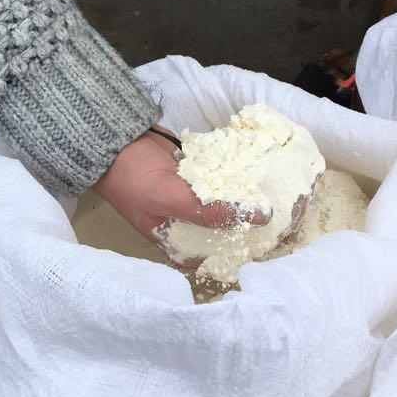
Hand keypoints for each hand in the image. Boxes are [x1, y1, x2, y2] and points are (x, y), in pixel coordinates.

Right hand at [93, 126, 269, 259]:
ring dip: (249, 194)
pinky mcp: (201, 180)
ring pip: (231, 203)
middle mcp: (191, 229)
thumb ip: (210, 212)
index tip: (271, 233)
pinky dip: (239, 174)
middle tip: (281, 206)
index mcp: (180, 246)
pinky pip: (226, 181)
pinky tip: (257, 166)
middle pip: (231, 229)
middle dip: (252, 218)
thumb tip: (259, 218)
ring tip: (274, 185)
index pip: (222, 255)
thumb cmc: (133, 178)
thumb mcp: (171, 199)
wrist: (115, 141)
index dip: (247, 246)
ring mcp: (197, 203)